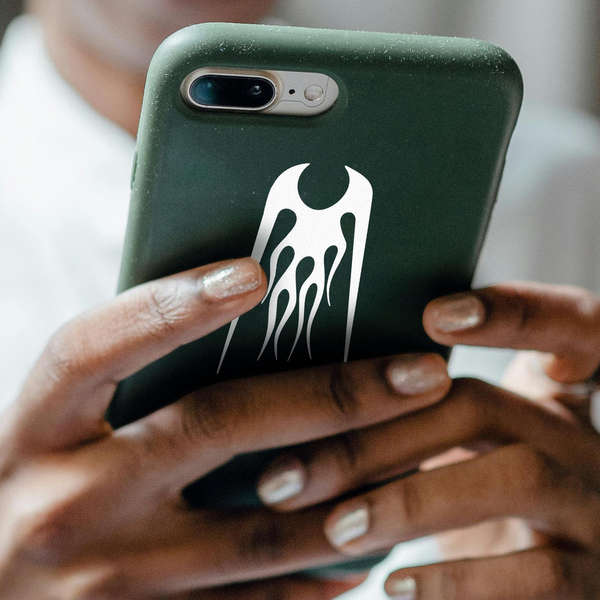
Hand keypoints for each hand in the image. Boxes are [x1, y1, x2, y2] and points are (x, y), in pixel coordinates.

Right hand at [0, 257, 450, 598]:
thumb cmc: (30, 493)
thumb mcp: (53, 431)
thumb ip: (127, 385)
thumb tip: (240, 328)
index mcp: (35, 429)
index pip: (98, 346)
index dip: (174, 304)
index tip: (259, 272)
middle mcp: (64, 502)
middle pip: (215, 427)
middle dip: (332, 395)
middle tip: (420, 371)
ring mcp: (106, 582)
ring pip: (257, 530)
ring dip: (351, 490)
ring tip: (426, 449)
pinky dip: (316, 574)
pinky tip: (368, 544)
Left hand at [256, 283, 599, 598]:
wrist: (555, 584)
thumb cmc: (487, 497)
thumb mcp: (473, 448)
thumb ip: (425, 413)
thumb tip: (311, 392)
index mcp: (553, 397)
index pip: (568, 324)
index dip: (516, 311)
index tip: (436, 314)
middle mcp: (580, 439)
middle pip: (484, 405)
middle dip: (380, 434)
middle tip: (287, 474)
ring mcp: (594, 507)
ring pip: (516, 476)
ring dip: (411, 500)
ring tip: (335, 528)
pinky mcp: (594, 581)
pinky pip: (537, 575)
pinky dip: (457, 580)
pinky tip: (394, 585)